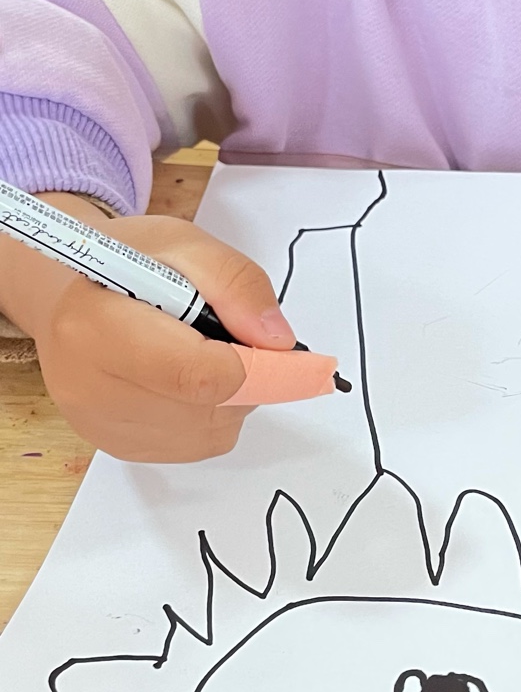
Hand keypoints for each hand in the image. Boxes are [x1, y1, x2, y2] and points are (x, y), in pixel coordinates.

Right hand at [0, 195, 294, 462]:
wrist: (73, 297)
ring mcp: (102, 428)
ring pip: (211, 431)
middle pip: (209, 407)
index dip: (250, 363)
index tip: (275, 345)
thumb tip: (277, 342)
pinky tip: (186, 379)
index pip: (195, 375)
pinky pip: (197, 444)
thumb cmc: (128, 263)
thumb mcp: (184, 242)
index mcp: (95, 328)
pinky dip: (211, 413)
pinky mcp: (119, 448)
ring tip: (200, 351)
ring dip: (230, 396)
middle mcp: (89, 390)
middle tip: (228, 335)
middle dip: (243, 375)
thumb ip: (235, 283)